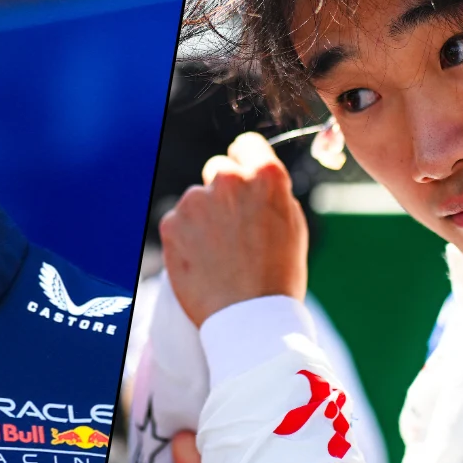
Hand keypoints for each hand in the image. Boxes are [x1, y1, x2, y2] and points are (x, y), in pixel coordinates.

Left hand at [159, 131, 308, 326]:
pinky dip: (185, 237)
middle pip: (218, 169)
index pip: (246, 146)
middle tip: (232, 227)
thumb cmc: (277, 276)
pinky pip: (178, 222)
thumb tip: (254, 179)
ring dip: (203, 217)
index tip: (241, 172)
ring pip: (196, 199)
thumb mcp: (291, 225)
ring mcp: (196, 201)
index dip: (245, 160)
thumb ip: (270, 194)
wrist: (249, 317)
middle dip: (222, 192)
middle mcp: (228, 181)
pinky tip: (202, 261)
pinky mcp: (171, 223)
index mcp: (265, 177)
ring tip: (219, 253)